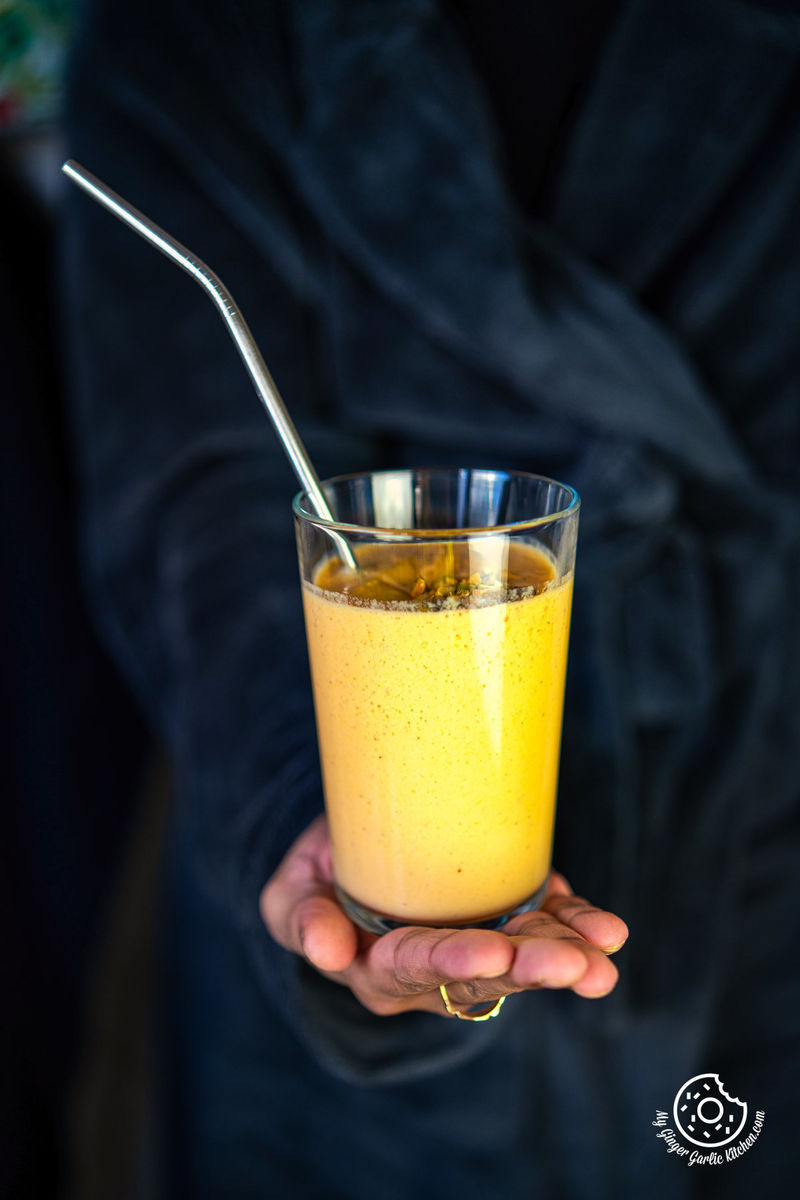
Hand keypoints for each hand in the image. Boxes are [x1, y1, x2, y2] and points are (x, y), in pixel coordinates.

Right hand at [261, 815, 627, 1017]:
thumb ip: (301, 918)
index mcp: (377, 968)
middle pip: (482, 975)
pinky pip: (546, 927)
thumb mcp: (292, 892)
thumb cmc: (319, 874)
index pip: (413, 968)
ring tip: (604, 956)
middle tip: (572, 966)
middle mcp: (433, 972)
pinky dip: (577, 926)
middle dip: (528, 969)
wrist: (358, 848)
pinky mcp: (509, 919)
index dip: (451, 963)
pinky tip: (607, 932)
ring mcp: (477, 946)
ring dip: (566, 955)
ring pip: (523, 958)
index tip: (487, 955)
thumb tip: (324, 949)